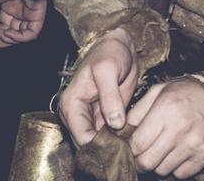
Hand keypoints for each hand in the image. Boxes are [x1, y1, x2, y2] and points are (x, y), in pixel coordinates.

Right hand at [0, 0, 47, 46]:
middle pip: (13, 34)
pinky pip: (32, 32)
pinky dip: (19, 37)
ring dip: (8, 39)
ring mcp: (30, 13)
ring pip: (22, 36)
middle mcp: (21, 12)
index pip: (4, 28)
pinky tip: (7, 33)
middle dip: (0, 40)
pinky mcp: (38, 14)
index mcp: (10, 7)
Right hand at [57, 27, 136, 143]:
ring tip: (132, 152)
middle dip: (107, 152)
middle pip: (89, 145)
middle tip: (129, 156)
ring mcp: (89, 118)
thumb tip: (115, 123)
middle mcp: (76, 115)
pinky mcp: (103, 119)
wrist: (119, 46)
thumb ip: (110, 96)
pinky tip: (132, 144)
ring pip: (98, 145)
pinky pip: (108, 138)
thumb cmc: (110, 52)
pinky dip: (118, 143)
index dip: (100, 148)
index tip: (122, 152)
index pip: (82, 137)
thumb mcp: (108, 69)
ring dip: (113, 150)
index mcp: (71, 104)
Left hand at [127, 78, 203, 177]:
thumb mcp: (156, 92)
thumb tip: (120, 133)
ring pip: (163, 170)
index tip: (131, 147)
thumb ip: (137, 112)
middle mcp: (181, 129)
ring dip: (158, 164)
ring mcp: (195, 144)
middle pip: (148, 162)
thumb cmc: (181, 94)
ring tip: (161, 151)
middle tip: (142, 155)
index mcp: (166, 110)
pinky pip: (181, 174)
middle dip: (140, 161)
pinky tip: (176, 154)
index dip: (130, 148)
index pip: (138, 143)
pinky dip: (175, 168)